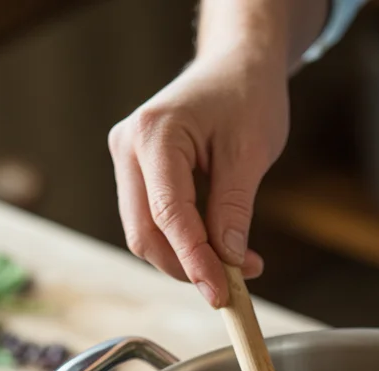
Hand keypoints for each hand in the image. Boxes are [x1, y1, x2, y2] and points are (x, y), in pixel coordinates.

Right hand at [108, 51, 289, 306]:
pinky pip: (154, 223)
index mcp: (154, 134)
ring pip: (146, 234)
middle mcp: (128, 147)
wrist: (236, 68)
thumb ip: (234, 209)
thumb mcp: (250, 153)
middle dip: (187, 267)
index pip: (168, 215)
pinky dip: (185, 245)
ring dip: (188, 260)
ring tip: (238, 265)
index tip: (221, 294)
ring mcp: (128, 161)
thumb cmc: (246, 98)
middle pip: (145, 233)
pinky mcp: (138, 174)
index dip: (195, 261)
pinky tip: (220, 249)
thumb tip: (227, 261)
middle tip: (234, 285)